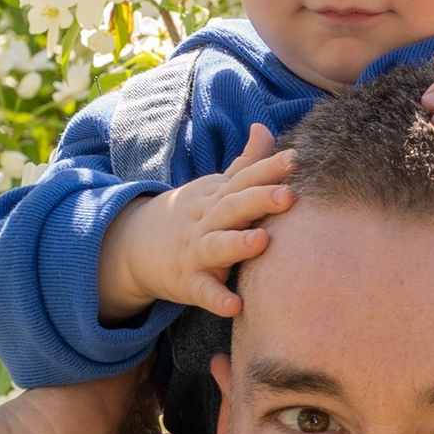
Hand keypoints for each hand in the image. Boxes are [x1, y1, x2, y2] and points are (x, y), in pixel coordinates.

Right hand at [95, 126, 294, 319]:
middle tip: (288, 196)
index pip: (244, 179)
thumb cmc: (195, 216)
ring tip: (262, 243)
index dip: (268, 168)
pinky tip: (236, 306)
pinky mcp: (188, 282)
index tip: (295, 159)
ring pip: (216, 246)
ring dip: (237, 244)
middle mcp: (207, 220)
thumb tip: (263, 127)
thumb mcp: (217, 188)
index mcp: (218, 196)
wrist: (137, 246)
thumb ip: (245, 163)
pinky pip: (203, 291)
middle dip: (259, 200)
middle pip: (233, 207)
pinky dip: (217, 299)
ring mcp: (195, 251)